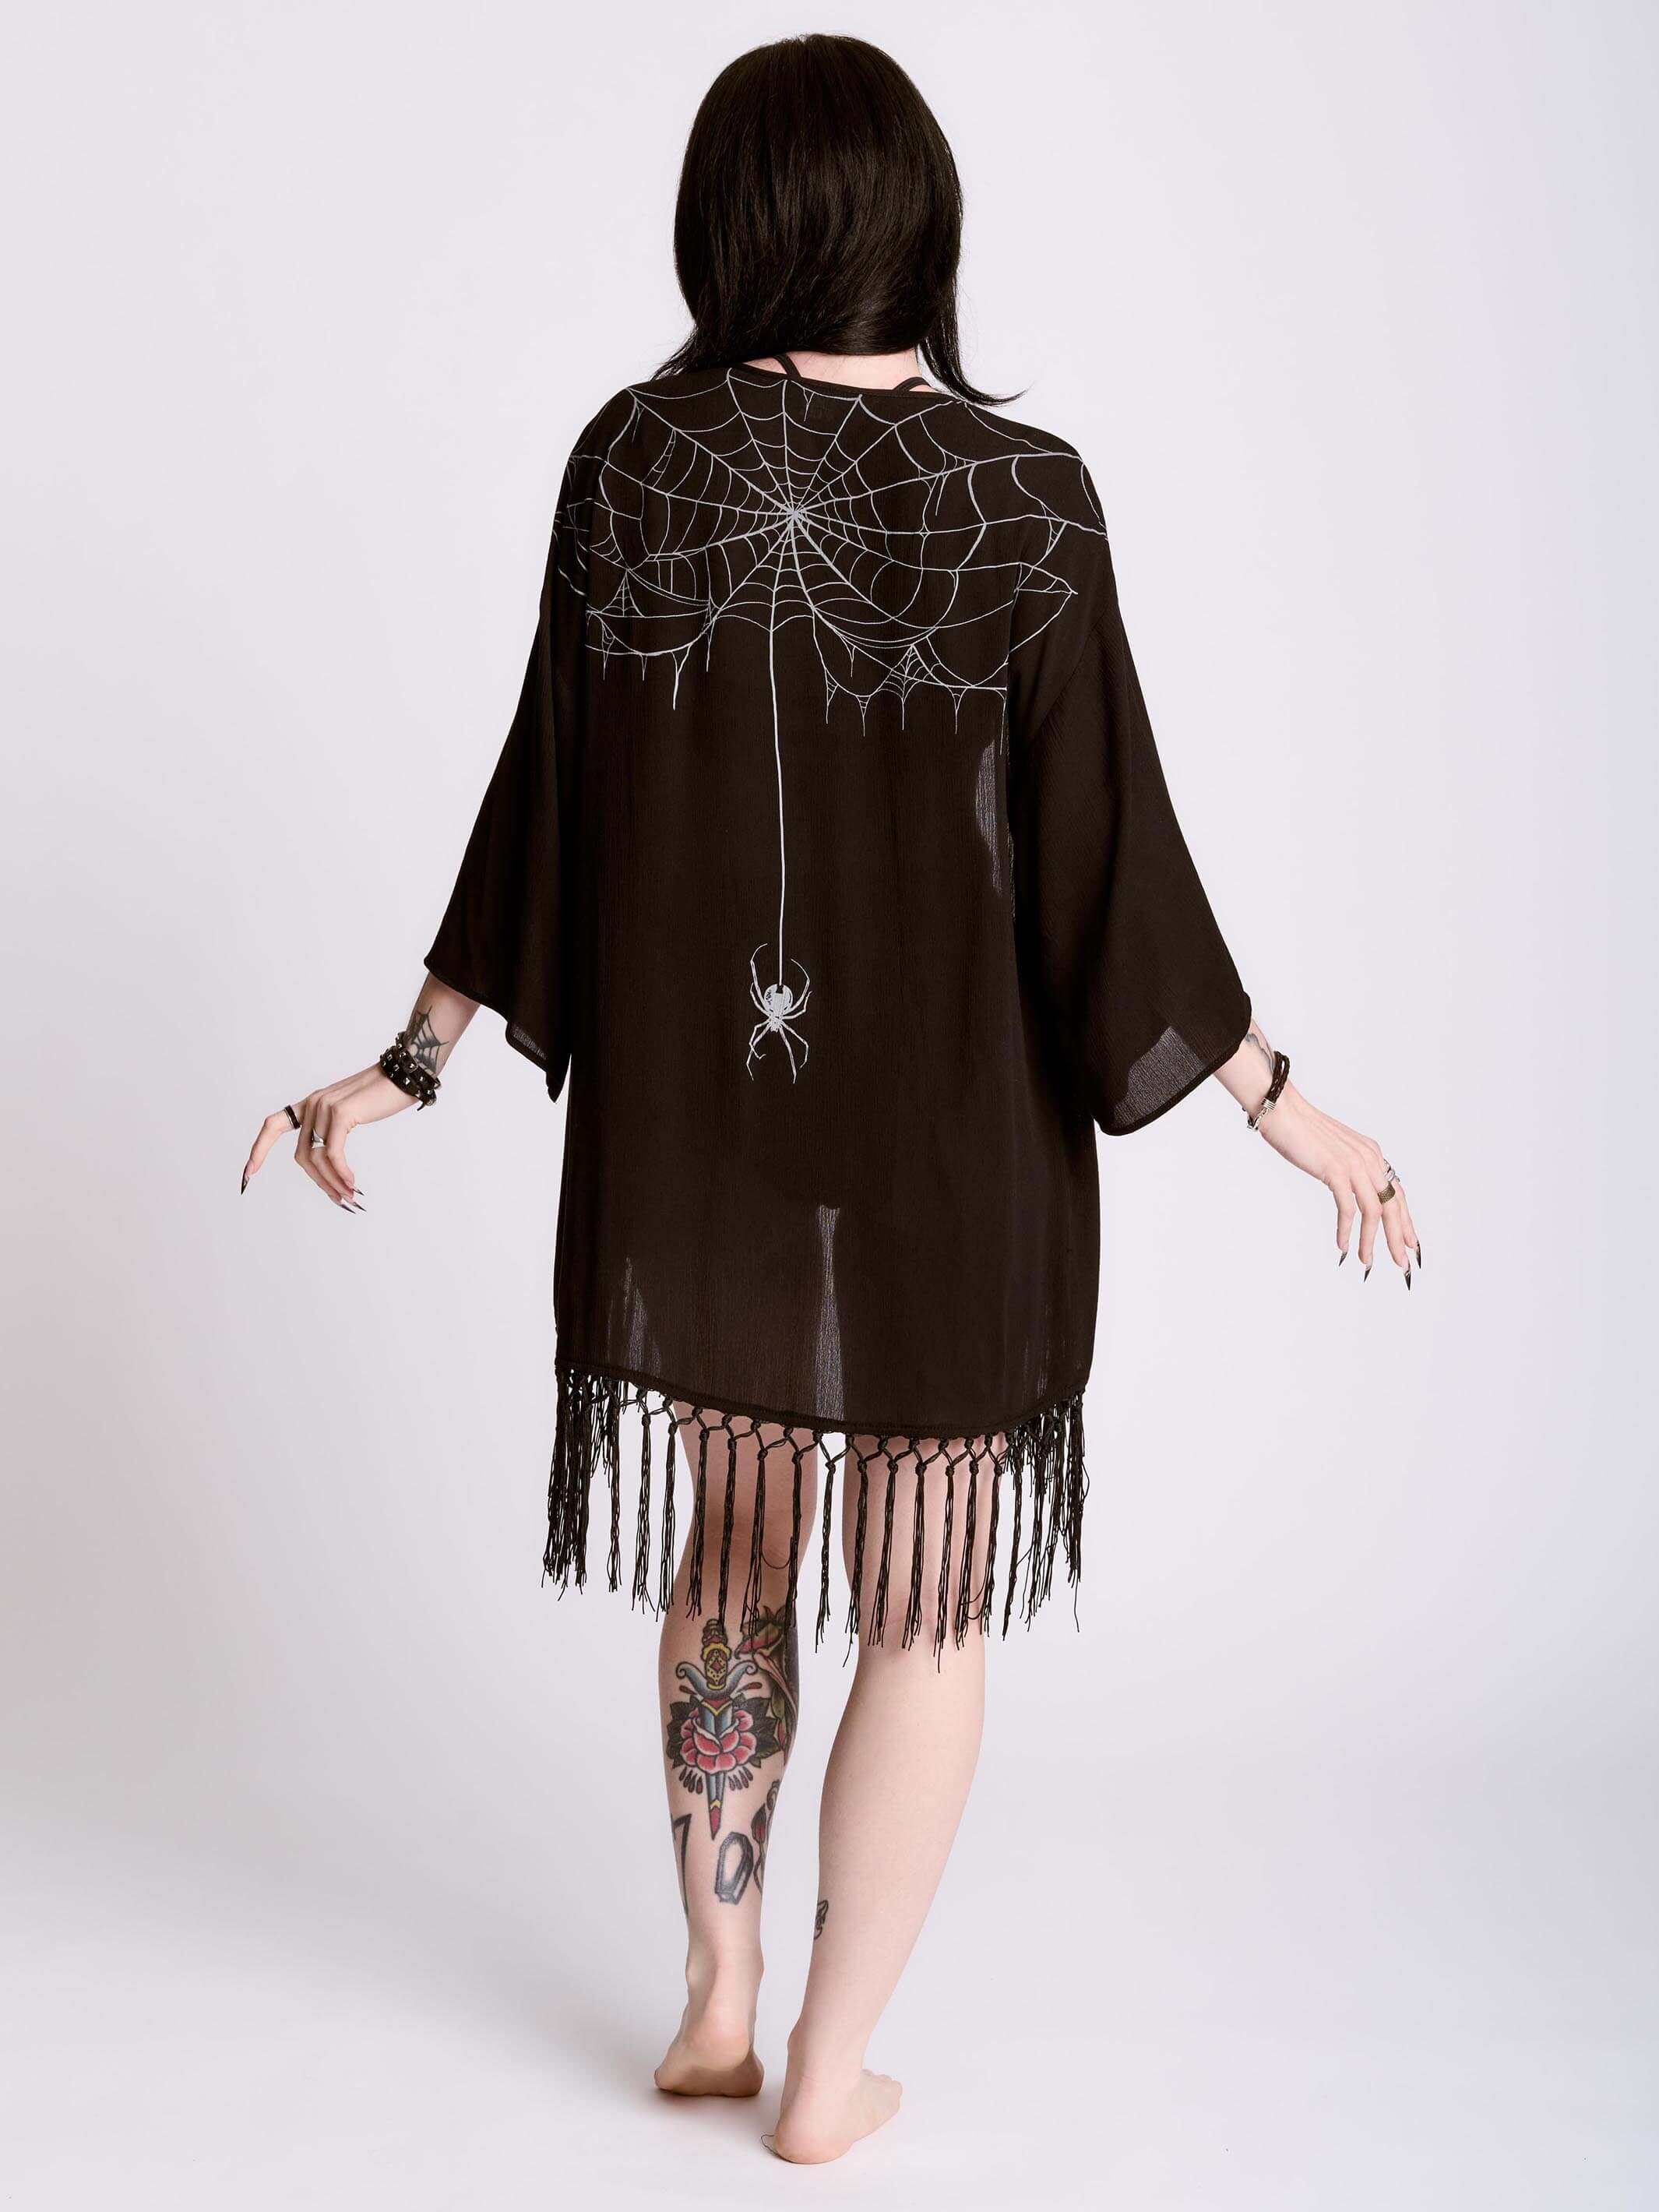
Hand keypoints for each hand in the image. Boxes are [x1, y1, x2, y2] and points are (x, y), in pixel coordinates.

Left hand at [241, 1066, 411, 1209]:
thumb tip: (330, 1164)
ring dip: (333, 1182)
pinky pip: (333, 1153)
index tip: (248, 1174)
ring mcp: (324, 1107)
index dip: (258, 1149)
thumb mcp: (351, 1114)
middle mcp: (313, 1104)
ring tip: (349, 1195)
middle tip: (339, 1199)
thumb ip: (334, 1131)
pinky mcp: (340, 1113)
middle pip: (302, 1155)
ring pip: (318, 1158)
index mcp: (312, 1104)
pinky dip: (341, 1172)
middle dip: (319, 1182)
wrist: (405, 1075)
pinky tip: (352, 1182)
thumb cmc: (384, 1095)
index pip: (273, 1125)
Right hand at [1256, 1085, 1420, 1281]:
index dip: (1406, 1221)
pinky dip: (1346, 1231)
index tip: (1410, 1243)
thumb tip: (1348, 1189)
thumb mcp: (1334, 1151)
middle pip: (1393, 1206)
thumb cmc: (1300, 1130)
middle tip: (1402, 1263)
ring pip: (1374, 1211)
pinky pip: (1347, 1209)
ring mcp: (1354, 1164)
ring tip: (1367, 1262)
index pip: (1397, 1194)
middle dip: (1398, 1237)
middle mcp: (1370, 1159)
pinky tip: (1343, 1246)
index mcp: (1372, 1154)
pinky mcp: (1335, 1170)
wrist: (1281, 1110)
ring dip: (1372, 1241)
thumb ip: (1346, 1168)